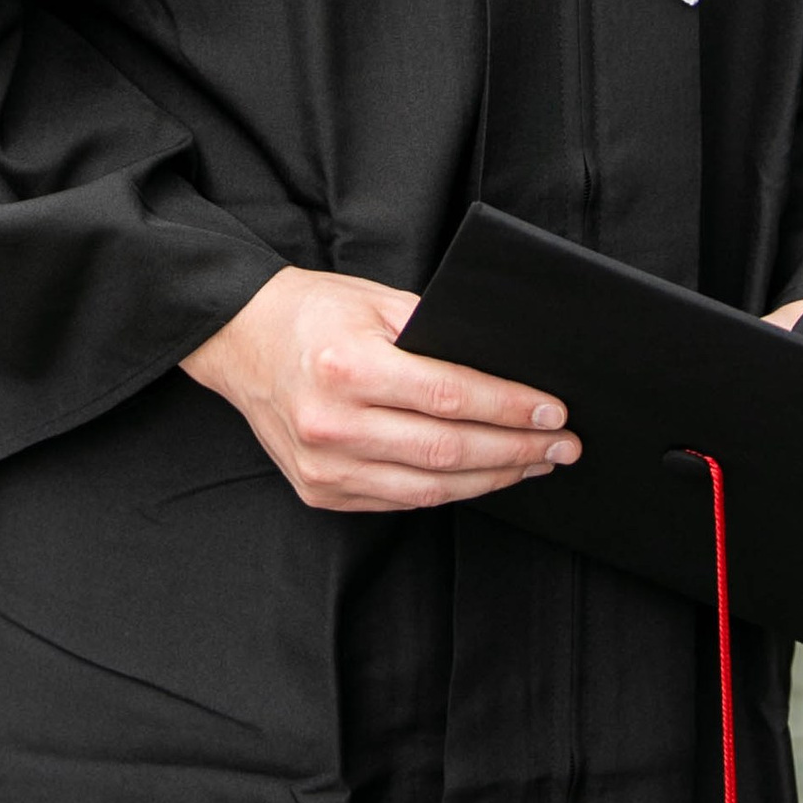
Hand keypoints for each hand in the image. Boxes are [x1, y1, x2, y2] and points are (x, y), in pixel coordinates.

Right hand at [182, 267, 579, 513]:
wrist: (241, 340)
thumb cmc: (314, 313)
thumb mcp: (377, 302)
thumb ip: (437, 334)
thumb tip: (508, 371)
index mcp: (347, 367)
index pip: (449, 396)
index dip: (509, 408)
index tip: (553, 411)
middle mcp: (330, 423)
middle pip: (446, 450)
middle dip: (515, 449)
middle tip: (562, 444)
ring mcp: (322, 466)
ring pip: (428, 488)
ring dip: (491, 478)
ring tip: (533, 463)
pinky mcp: (319, 491)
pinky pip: (399, 500)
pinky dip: (448, 490)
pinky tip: (481, 475)